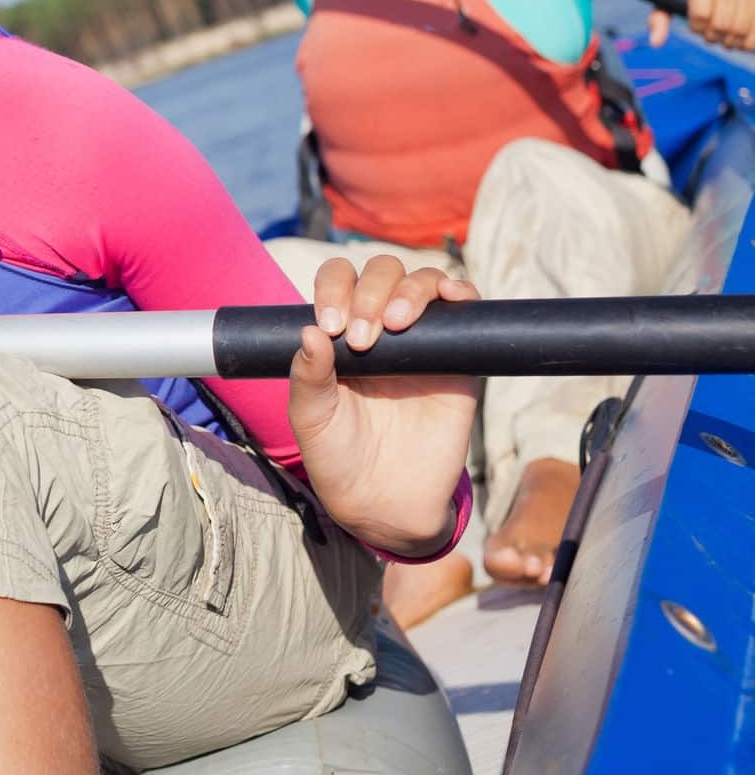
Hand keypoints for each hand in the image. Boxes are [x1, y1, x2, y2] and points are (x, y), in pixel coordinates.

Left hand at [287, 256, 479, 556]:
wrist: (384, 501)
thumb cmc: (337, 455)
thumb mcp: (310, 417)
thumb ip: (307, 376)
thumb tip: (309, 330)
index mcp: (340, 332)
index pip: (338, 281)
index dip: (334, 288)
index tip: (329, 325)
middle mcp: (381, 327)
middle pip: (382, 273)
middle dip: (370, 293)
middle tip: (360, 339)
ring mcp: (423, 341)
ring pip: (423, 283)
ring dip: (410, 290)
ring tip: (396, 324)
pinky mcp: (460, 361)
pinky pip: (467, 311)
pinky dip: (462, 291)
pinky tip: (452, 295)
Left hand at [651, 0, 754, 49]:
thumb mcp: (673, 3)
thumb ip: (660, 19)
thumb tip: (655, 42)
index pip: (700, 14)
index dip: (697, 27)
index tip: (697, 24)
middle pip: (721, 23)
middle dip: (713, 36)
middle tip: (712, 33)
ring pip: (740, 29)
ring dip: (731, 41)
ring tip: (726, 35)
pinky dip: (747, 42)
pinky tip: (742, 36)